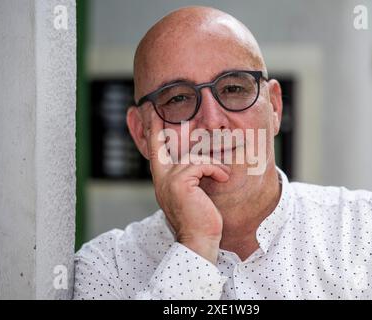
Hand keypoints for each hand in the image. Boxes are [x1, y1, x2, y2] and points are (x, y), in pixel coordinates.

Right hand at [146, 112, 230, 263]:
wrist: (200, 239)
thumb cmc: (200, 218)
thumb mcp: (191, 193)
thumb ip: (188, 175)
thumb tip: (197, 160)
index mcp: (162, 180)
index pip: (154, 150)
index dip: (151, 129)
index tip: (148, 110)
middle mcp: (161, 178)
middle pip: (166, 145)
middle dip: (164, 128)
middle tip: (167, 118)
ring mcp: (169, 180)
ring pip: (193, 157)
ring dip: (211, 164)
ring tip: (222, 175)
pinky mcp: (180, 182)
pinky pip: (202, 164)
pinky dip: (215, 170)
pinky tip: (222, 178)